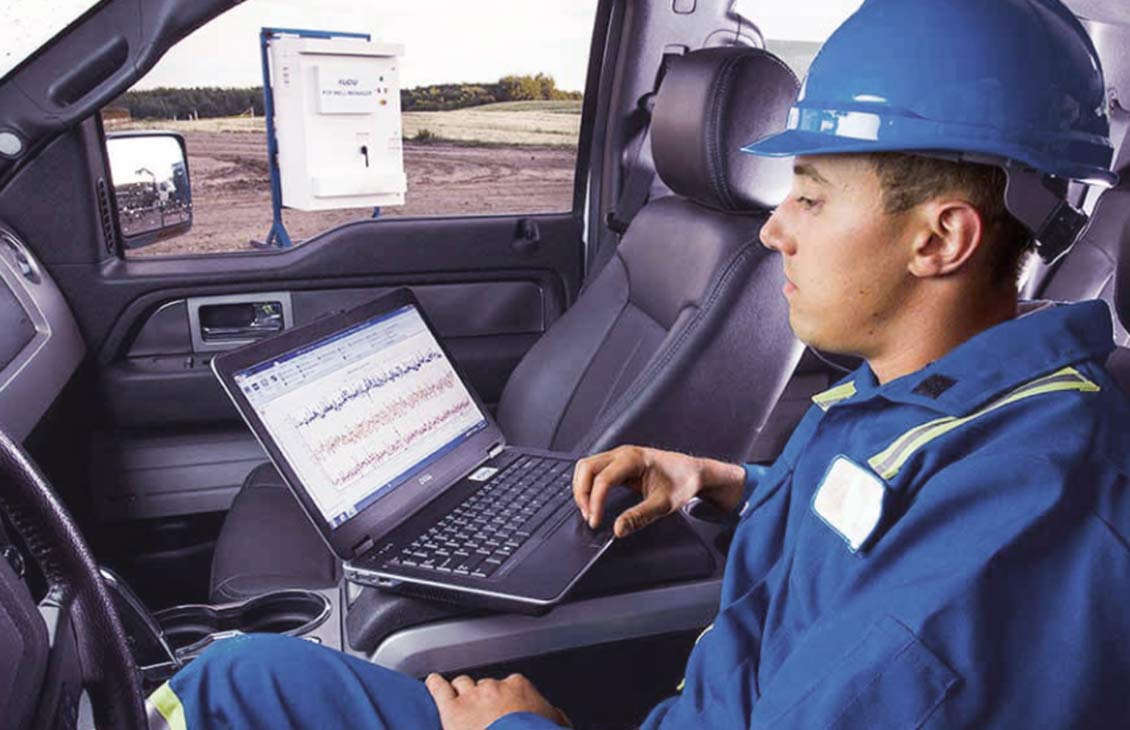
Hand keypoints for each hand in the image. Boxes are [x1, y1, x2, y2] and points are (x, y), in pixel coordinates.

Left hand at [425, 672, 570, 729]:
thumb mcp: (554, 724)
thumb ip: (553, 717)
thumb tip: (558, 718)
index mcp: (519, 687)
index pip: (511, 685)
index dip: (507, 698)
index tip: (508, 709)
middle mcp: (494, 688)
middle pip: (485, 685)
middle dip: (484, 697)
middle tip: (485, 712)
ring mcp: (471, 697)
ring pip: (462, 683)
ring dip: (461, 691)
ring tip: (458, 698)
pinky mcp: (452, 710)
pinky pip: (439, 689)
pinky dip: (434, 685)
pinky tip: (432, 683)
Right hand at [572, 445, 746, 537]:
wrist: (692, 471)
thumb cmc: (682, 482)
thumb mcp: (663, 504)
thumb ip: (639, 516)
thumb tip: (617, 529)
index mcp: (633, 458)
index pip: (603, 479)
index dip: (595, 502)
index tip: (596, 522)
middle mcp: (622, 453)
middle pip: (587, 467)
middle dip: (582, 493)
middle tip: (589, 517)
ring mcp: (618, 456)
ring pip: (587, 467)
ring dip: (583, 489)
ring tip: (589, 511)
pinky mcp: (618, 463)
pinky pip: (594, 471)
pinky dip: (589, 486)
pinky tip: (594, 502)